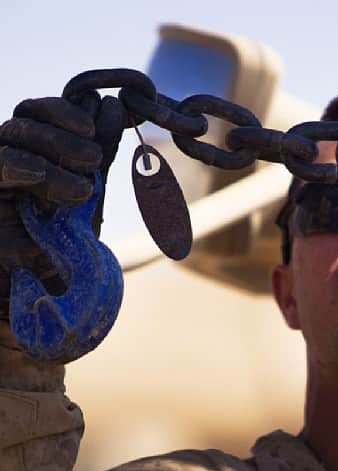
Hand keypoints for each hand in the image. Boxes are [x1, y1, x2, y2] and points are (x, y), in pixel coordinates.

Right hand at [0, 94, 125, 319]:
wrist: (51, 286)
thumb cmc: (68, 238)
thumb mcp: (89, 193)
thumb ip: (98, 153)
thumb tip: (112, 105)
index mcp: (38, 152)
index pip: (41, 114)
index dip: (67, 110)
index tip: (97, 124)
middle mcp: (13, 158)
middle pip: (26, 119)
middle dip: (63, 133)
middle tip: (93, 158)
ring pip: (12, 137)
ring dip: (50, 151)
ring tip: (82, 185)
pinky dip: (16, 165)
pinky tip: (36, 173)